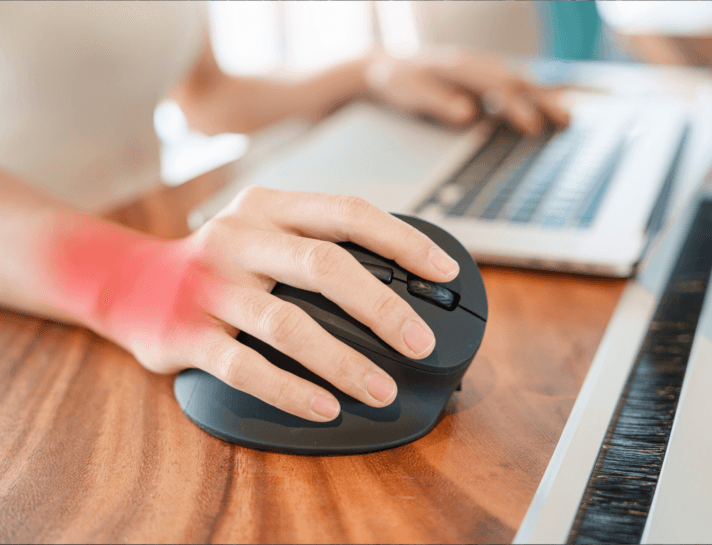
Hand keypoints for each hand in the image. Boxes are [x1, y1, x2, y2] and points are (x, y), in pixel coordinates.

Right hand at [99, 188, 459, 421]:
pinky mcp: (186, 333)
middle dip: (382, 308)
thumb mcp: (263, 231)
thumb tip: (399, 277)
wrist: (127, 281)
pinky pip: (245, 366)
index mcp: (268, 207)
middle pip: (324, 266)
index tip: (442, 271)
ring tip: (380, 390)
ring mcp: (210, 286)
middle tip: (419, 343)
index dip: (402, 240)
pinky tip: (325, 408)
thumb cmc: (217, 262)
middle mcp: (239, 237)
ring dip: (342, 362)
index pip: (348, 212)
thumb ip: (317, 243)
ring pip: (287, 323)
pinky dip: (291, 391)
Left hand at [364, 49, 569, 133]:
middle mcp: (476, 63)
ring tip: (568, 117)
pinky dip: (533, 94)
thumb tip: (469, 114)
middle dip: (543, 101)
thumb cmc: (398, 81)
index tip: (534, 127)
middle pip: (517, 81)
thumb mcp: (412, 93)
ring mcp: (481, 68)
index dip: (517, 107)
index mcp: (460, 66)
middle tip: (566, 121)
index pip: (497, 87)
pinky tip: (549, 106)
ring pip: (520, 81)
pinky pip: (513, 85)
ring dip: (544, 97)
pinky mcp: (482, 77)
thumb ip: (439, 103)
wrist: (385, 67)